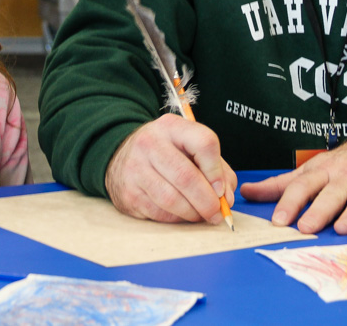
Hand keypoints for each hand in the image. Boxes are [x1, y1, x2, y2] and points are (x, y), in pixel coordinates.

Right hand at [105, 114, 236, 224]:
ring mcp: (135, 168)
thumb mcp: (189, 148)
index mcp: (172, 127)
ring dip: (192, 213)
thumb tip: (225, 199)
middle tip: (216, 213)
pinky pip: (159, 213)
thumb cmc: (166, 154)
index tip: (221, 189)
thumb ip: (216, 169)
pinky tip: (181, 214)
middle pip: (186, 176)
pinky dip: (176, 218)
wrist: (120, 157)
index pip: (203, 143)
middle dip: (207, 201)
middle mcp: (150, 143)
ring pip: (172, 199)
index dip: (216, 171)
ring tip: (200, 215)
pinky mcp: (128, 193)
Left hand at [240, 128, 346, 234]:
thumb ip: (281, 184)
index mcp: (324, 171)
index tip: (278, 219)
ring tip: (343, 228)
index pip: (303, 185)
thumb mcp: (313, 169)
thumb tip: (246, 192)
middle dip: (318, 209)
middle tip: (305, 227)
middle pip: (331, 193)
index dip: (290, 201)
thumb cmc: (345, 163)